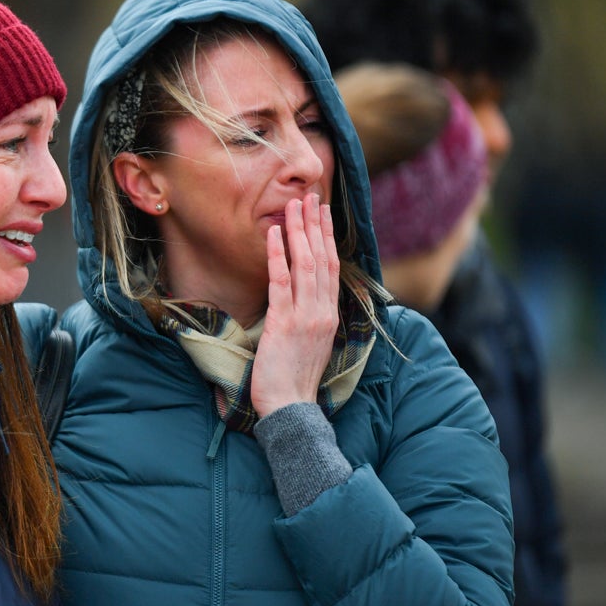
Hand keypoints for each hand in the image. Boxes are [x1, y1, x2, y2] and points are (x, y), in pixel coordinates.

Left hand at [249, 193, 339, 417]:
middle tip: (309, 196)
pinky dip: (278, 256)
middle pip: (322, 259)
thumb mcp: (311, 343)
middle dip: (315, 225)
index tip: (323, 213)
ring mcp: (306, 316)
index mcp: (330, 315)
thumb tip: (307, 297)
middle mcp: (322, 312)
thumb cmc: (295, 380)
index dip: (328, 238)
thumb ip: (312, 318)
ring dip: (299, 232)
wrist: (291, 408)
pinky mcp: (284, 323)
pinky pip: (281, 283)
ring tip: (294, 205)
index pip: (332, 268)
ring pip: (306, 265)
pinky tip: (273, 234)